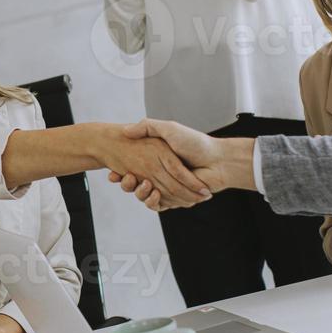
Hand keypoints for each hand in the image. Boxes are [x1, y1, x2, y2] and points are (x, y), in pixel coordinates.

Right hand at [108, 118, 230, 209]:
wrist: (217, 160)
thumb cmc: (195, 143)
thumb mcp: (168, 128)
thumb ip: (147, 126)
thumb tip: (125, 130)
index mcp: (157, 159)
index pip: (132, 168)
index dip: (121, 172)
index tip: (113, 172)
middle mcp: (160, 174)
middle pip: (135, 184)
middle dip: (127, 183)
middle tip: (126, 177)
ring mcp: (167, 187)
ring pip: (144, 196)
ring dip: (139, 193)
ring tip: (142, 184)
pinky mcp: (175, 199)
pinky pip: (158, 205)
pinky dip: (153, 202)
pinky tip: (153, 193)